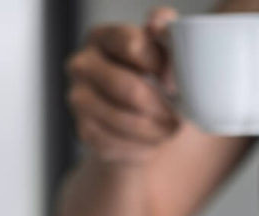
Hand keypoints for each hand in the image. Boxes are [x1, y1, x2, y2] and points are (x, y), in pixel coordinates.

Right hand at [67, 7, 179, 164]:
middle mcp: (82, 64)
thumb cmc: (154, 80)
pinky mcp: (84, 131)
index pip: (133, 45)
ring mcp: (78, 99)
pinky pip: (118, 144)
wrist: (138, 121)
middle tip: (180, 115)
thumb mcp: (164, 53)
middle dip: (162, 107)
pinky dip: (143, 147)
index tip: (178, 83)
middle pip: (128, 88)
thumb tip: (160, 26)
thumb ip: (166, 33)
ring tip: (172, 129)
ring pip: (125, 121)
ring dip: (157, 131)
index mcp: (103, 37)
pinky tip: (153, 141)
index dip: (163, 66)